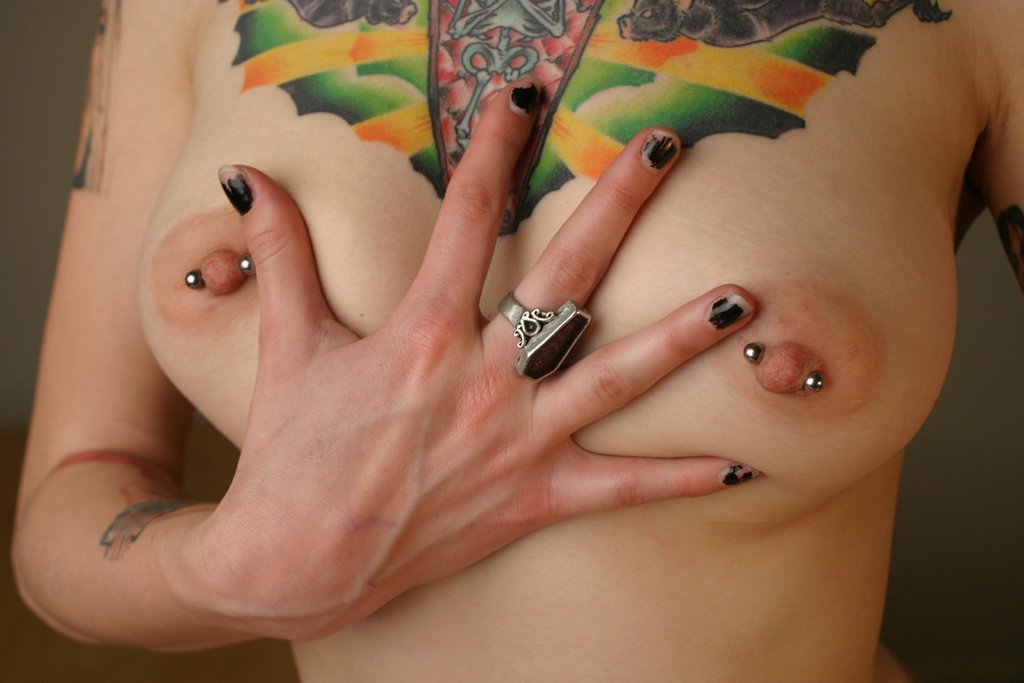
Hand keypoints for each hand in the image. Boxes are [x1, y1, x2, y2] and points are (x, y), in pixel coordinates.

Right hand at [185, 78, 756, 639]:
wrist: (294, 565)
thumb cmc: (291, 453)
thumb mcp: (288, 346)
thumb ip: (282, 255)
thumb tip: (244, 178)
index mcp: (421, 336)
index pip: (468, 220)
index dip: (494, 148)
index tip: (521, 97)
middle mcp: (482, 381)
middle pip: (565, 278)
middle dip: (616, 207)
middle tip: (663, 149)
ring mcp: (516, 442)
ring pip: (613, 378)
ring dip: (679, 338)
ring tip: (740, 299)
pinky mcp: (533, 499)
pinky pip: (618, 488)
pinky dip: (679, 480)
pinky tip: (741, 468)